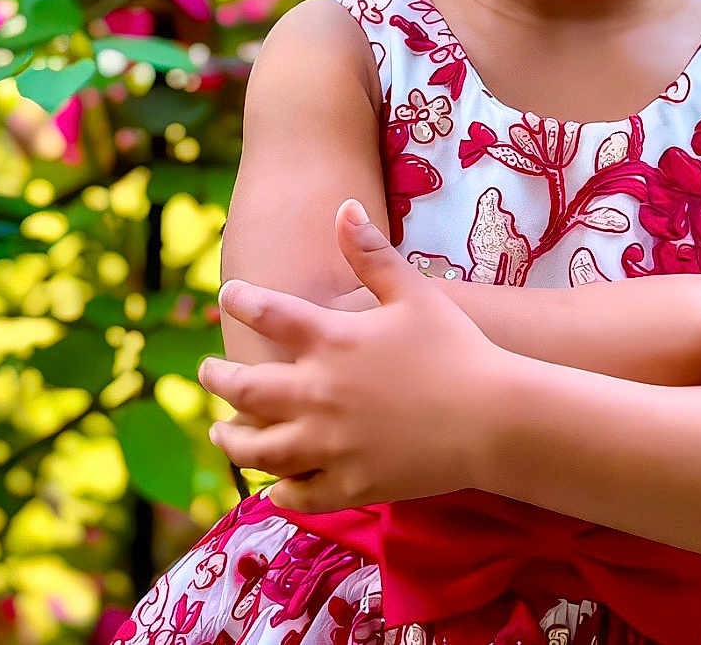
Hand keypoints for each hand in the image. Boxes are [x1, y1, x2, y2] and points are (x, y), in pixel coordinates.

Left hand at [200, 199, 503, 512]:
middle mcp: (318, 394)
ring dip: (232, 440)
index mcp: (331, 341)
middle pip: (245, 390)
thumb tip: (343, 207)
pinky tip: (271, 485)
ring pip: (258, 450)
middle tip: (206, 372)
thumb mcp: (415, 292)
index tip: (228, 294)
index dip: (242, 300)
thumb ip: (372, 254)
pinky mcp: (348, 485)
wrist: (494, 418)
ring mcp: (329, 445)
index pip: (267, 314)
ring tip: (222, 432)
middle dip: (217, 380)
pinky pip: (296, 494)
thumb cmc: (455, 348)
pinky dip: (277, 490)